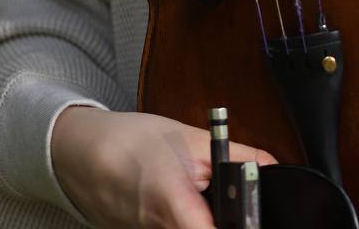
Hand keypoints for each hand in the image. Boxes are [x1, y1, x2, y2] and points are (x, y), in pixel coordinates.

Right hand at [51, 106, 275, 228]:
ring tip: (211, 202)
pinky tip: (191, 204)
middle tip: (240, 210)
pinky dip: (188, 220)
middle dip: (226, 221)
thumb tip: (272, 167)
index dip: (237, 228)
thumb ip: (236, 155)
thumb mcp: (192, 138)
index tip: (253, 222)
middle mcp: (158, 228)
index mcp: (173, 200)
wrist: (86, 152)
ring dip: (206, 219)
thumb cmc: (136, 140)